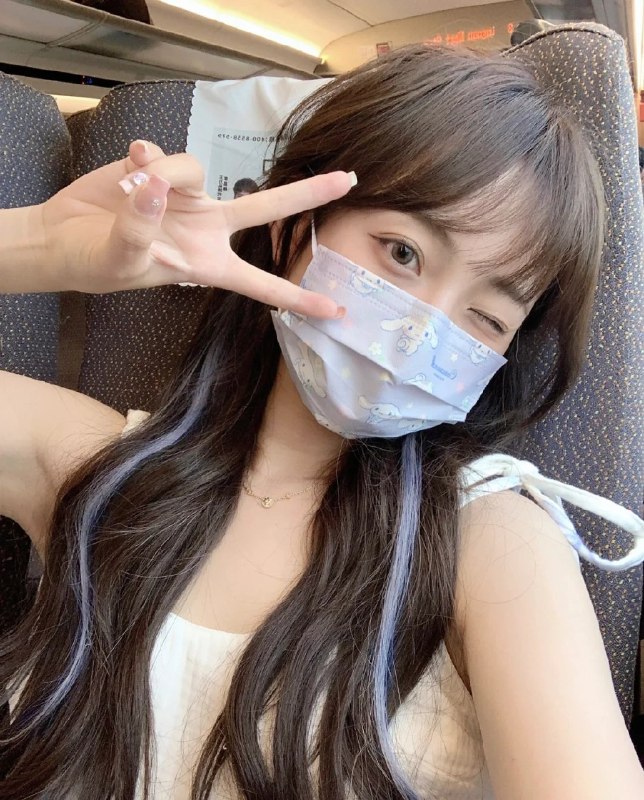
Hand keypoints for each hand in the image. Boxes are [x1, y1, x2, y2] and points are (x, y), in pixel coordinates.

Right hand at [38, 140, 354, 316]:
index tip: (336, 310)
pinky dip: (143, 159)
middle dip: (306, 195)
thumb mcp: (119, 261)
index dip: (298, 297)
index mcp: (207, 263)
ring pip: (195, 169)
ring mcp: (187, 196)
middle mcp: (207, 227)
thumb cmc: (96, 264)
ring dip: (164, 176)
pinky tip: (126, 168)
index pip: (262, 283)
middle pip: (267, 210)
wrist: (64, 237)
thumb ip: (139, 229)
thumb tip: (156, 187)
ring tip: (129, 192)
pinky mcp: (161, 168)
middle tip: (348, 179)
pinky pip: (162, 153)